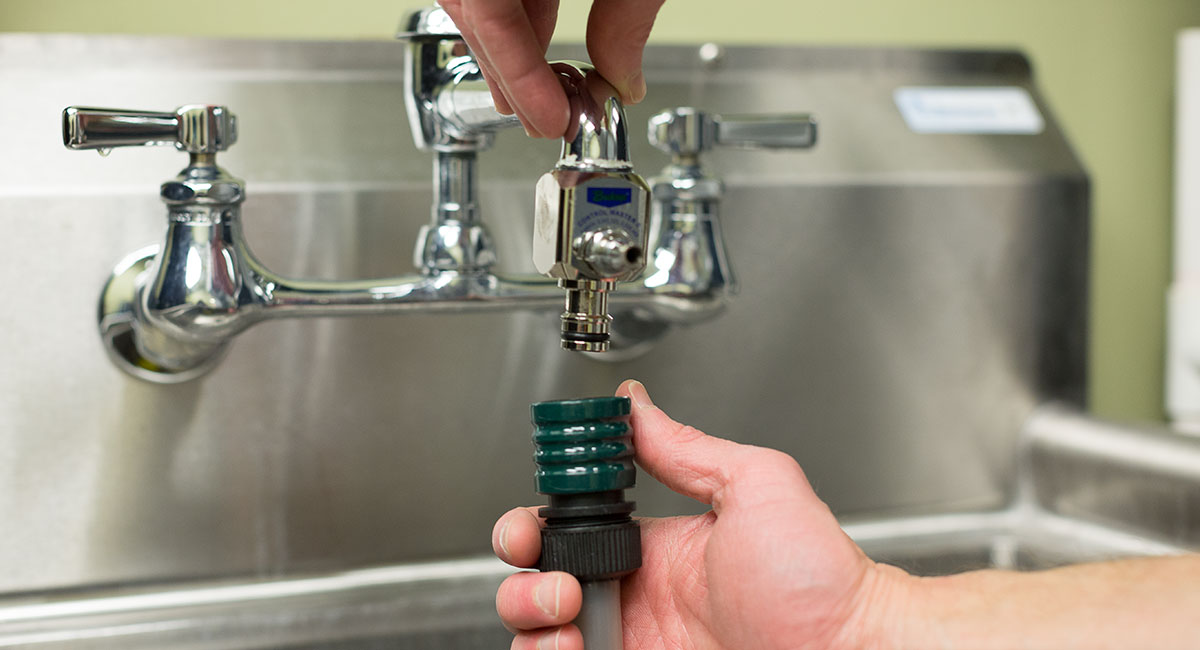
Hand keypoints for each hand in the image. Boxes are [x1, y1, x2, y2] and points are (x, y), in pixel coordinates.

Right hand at [440, 0, 664, 138]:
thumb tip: (622, 80)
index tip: (549, 121)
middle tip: (547, 123)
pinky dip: (515, 18)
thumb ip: (627, 17)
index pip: (489, 14)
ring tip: (545, 98)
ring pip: (475, 0)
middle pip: (472, 10)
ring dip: (508, 51)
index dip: (517, 77)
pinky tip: (538, 48)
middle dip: (509, 76)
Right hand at [492, 379, 909, 649]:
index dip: (532, 528)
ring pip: (541, 636)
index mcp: (652, 548)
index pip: (566, 533)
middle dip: (523, 578)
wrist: (850, 648)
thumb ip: (684, 448)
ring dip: (532, 620)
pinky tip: (574, 648)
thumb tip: (635, 403)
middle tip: (555, 581)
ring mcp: (633, 643)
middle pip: (538, 586)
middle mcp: (635, 598)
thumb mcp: (753, 486)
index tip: (528, 527)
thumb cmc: (819, 577)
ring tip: (567, 615)